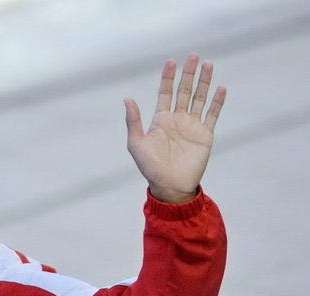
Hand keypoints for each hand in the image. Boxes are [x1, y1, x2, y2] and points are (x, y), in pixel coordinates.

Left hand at [125, 53, 226, 202]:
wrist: (170, 186)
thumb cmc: (150, 167)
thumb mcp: (137, 144)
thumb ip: (133, 121)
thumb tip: (127, 98)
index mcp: (160, 120)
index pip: (165, 93)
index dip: (168, 78)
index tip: (171, 62)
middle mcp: (177, 119)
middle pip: (184, 91)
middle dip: (188, 74)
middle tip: (193, 55)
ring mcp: (192, 126)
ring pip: (199, 98)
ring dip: (204, 82)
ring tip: (208, 64)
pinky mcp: (205, 135)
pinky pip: (212, 115)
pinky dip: (217, 102)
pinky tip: (221, 88)